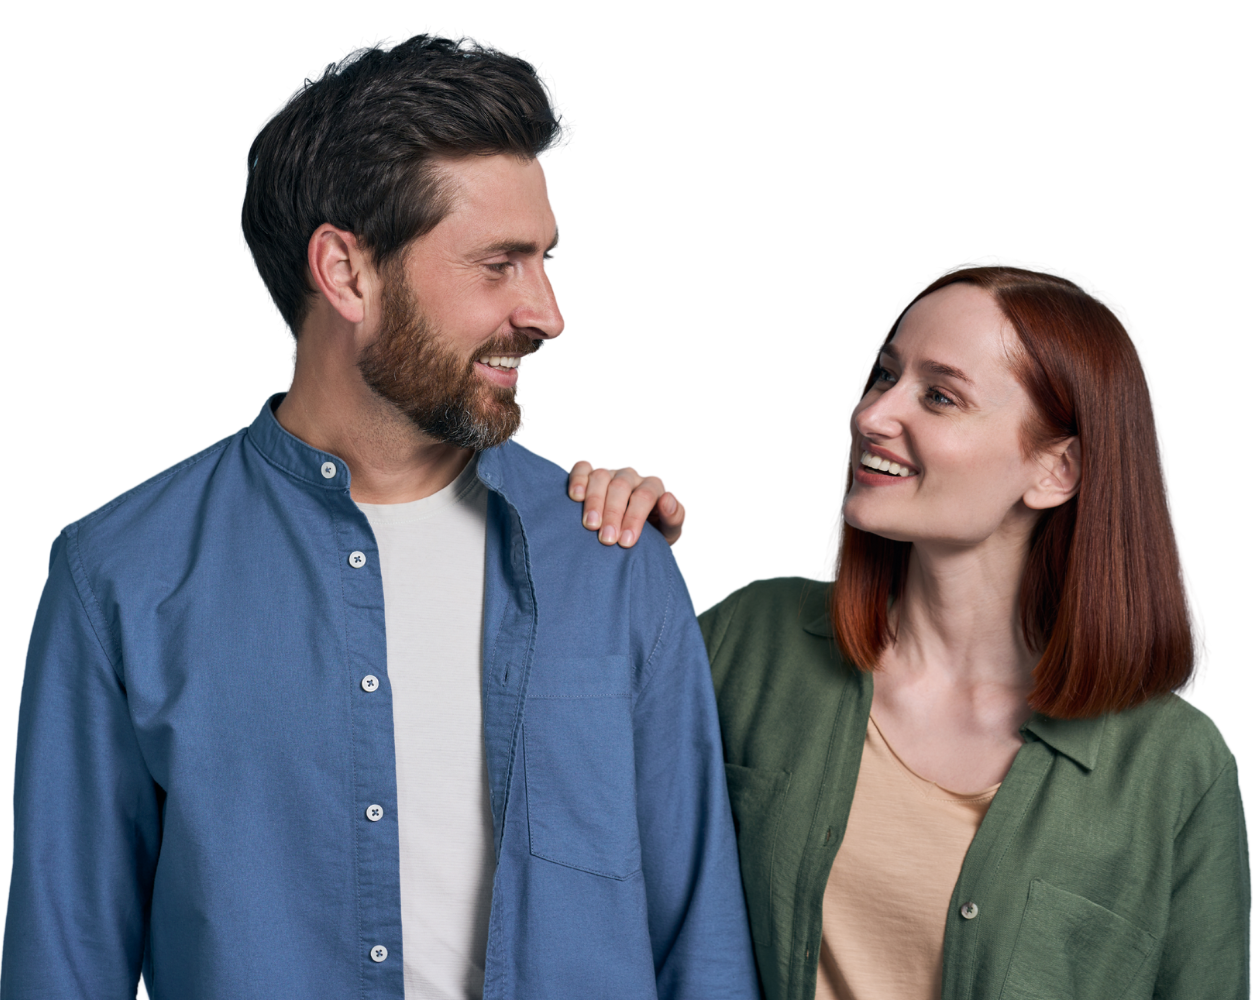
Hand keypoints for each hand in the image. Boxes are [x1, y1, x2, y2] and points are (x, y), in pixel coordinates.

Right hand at [567, 459, 685, 547]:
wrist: (630, 536)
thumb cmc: (653, 535)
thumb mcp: (669, 532)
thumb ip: (675, 517)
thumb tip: (667, 499)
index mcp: (653, 486)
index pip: (645, 496)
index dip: (635, 518)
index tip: (626, 542)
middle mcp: (632, 476)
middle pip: (621, 487)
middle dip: (613, 514)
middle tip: (607, 539)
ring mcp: (610, 473)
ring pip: (601, 476)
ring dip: (594, 501)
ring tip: (590, 525)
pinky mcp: (589, 473)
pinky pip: (581, 468)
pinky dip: (577, 480)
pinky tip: (576, 497)